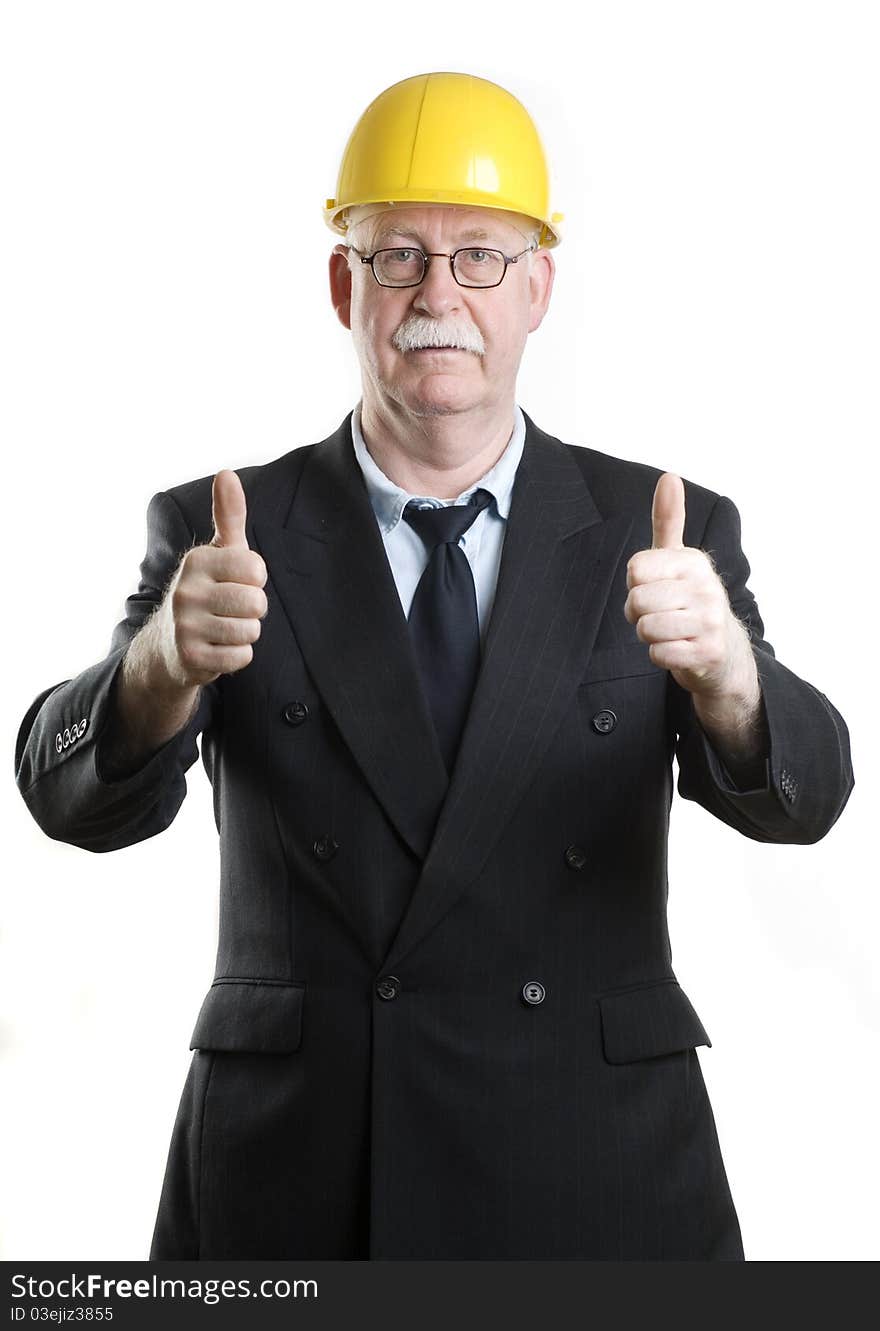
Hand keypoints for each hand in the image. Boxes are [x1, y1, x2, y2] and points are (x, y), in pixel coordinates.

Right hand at [154, 469, 268, 688]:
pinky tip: (216, 648)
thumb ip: (229, 515)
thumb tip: (227, 473)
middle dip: (252, 610)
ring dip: (244, 633)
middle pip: (257, 603)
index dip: (254, 580)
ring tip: (222, 628)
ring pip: (251, 631)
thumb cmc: (205, 591)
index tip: (234, 583)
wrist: (167, 646)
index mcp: (197, 560)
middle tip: (229, 610)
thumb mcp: (217, 553)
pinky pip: (242, 657)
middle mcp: (186, 590)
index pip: (257, 570)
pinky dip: (236, 656)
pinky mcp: (191, 657)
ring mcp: (185, 625)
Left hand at [623, 473, 755, 701]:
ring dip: (649, 636)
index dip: (635, 584)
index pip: (635, 569)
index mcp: (693, 562)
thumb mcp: (678, 559)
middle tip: (659, 615)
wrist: (724, 651)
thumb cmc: (690, 601)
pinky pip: (658, 654)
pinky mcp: (708, 653)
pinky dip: (660, 656)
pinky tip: (678, 649)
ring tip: (669, 632)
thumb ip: (669, 520)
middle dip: (638, 614)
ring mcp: (710, 621)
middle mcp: (706, 587)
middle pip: (637, 600)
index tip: (654, 588)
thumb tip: (668, 476)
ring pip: (646, 629)